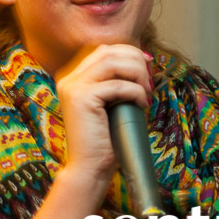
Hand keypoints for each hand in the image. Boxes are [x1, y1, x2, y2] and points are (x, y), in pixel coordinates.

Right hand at [55, 44, 152, 182]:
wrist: (89, 168)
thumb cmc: (104, 140)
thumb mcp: (111, 104)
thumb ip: (118, 83)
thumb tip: (144, 63)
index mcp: (73, 79)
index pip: (102, 50)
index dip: (128, 52)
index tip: (148, 64)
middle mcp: (69, 79)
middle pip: (107, 51)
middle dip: (134, 60)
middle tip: (150, 80)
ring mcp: (72, 87)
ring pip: (111, 62)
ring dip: (136, 73)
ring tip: (147, 91)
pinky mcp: (81, 98)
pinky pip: (117, 85)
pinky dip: (135, 92)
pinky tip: (142, 105)